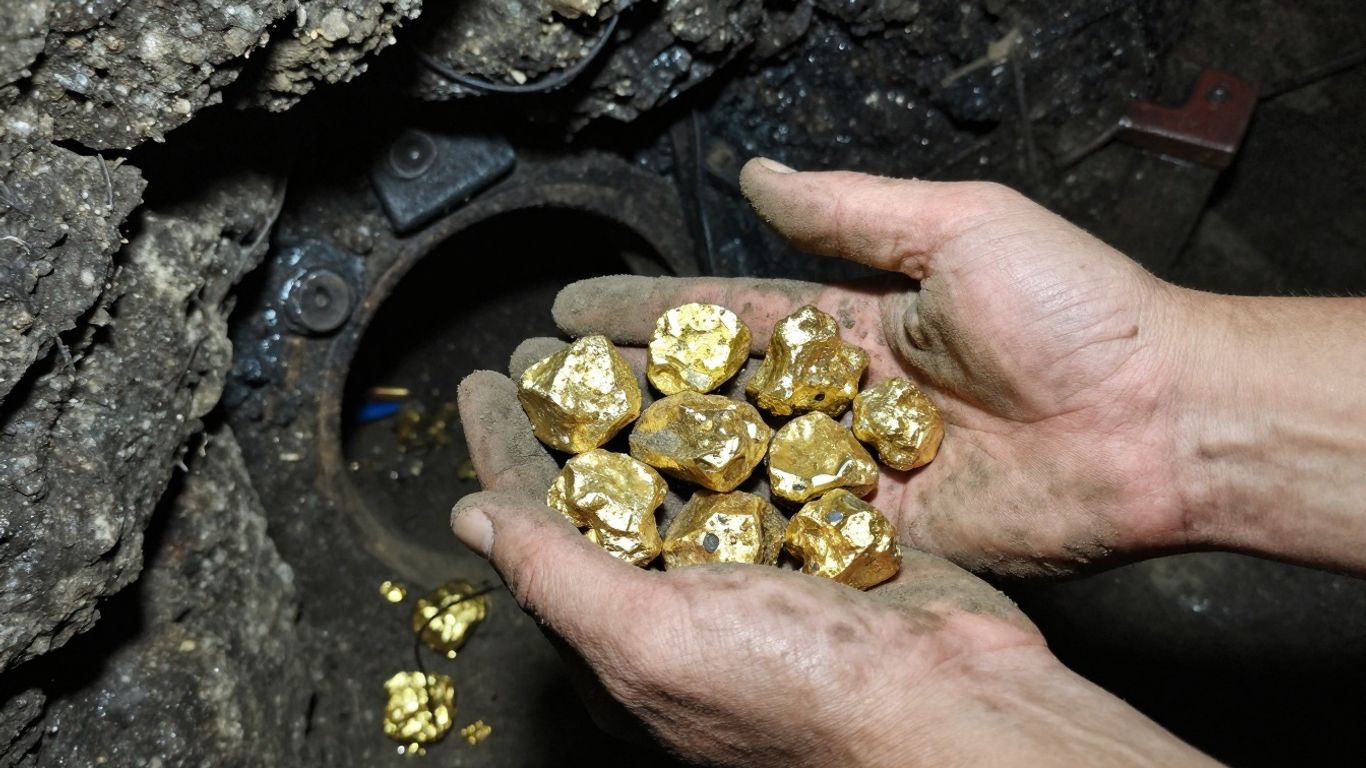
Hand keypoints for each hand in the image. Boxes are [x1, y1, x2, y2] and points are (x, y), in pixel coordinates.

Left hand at [452, 370, 1212, 766]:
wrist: (950, 700)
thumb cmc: (793, 691)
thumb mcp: (646, 639)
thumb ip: (554, 576)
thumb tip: (470, 519)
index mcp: (622, 640)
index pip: (536, 533)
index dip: (504, 454)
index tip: (482, 386)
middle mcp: (680, 603)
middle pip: (603, 485)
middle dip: (571, 411)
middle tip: (545, 346)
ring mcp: (751, 565)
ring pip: (680, 461)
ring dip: (647, 397)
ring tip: (617, 334)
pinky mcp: (818, 533)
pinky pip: (760, 455)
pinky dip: (737, 406)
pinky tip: (719, 357)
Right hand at [552, 159, 1196, 576]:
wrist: (1159, 420)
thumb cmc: (1077, 312)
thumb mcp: (957, 227)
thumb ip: (850, 211)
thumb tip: (760, 175)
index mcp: (855, 320)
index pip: (725, 313)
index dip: (649, 310)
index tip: (575, 308)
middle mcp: (843, 397)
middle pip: (715, 397)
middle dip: (631, 395)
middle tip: (547, 395)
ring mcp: (859, 468)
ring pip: (740, 468)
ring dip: (662, 467)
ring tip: (573, 466)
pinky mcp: (882, 530)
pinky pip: (793, 528)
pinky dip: (733, 531)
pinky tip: (661, 531)